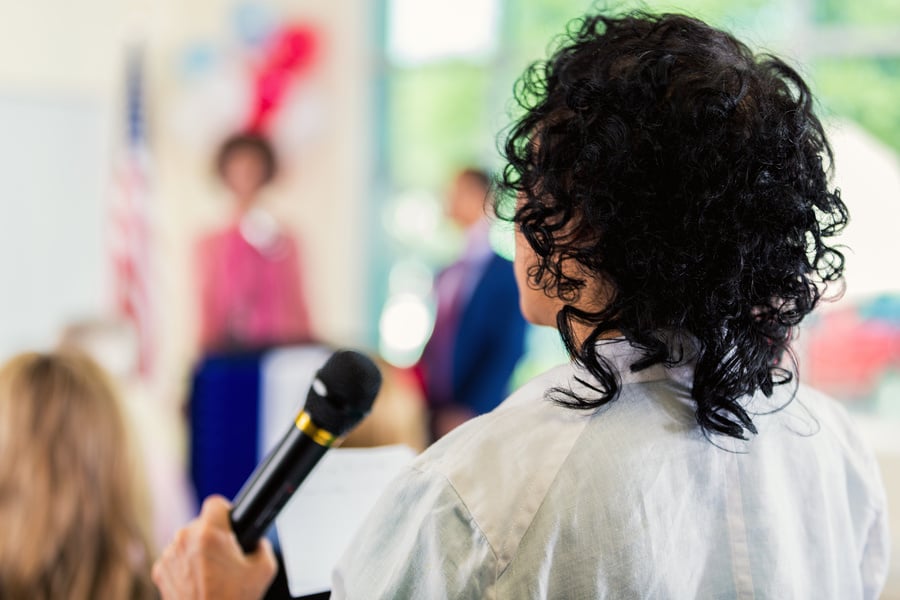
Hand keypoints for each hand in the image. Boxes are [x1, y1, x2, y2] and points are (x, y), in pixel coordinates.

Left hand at [153, 495, 277, 599]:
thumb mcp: (264, 569)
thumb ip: (262, 544)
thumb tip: (255, 540)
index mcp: (209, 534)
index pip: (216, 502)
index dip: (226, 512)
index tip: (230, 524)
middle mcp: (184, 539)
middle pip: (202, 524)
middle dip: (213, 537)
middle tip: (225, 558)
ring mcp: (169, 555)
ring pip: (187, 541)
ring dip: (197, 551)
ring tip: (211, 574)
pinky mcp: (159, 571)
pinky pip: (175, 558)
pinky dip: (184, 566)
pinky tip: (197, 582)